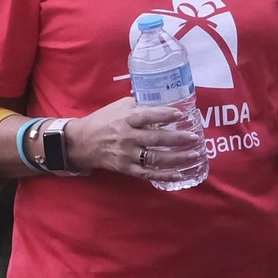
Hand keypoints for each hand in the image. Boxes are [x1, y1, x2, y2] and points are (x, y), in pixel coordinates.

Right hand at [64, 97, 203, 181]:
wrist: (82, 142)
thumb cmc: (104, 120)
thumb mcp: (119, 107)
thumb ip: (139, 106)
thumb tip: (163, 102)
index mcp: (126, 119)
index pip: (147, 116)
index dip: (164, 115)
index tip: (179, 114)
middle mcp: (127, 137)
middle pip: (155, 139)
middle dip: (177, 139)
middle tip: (194, 138)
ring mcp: (127, 155)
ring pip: (155, 158)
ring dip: (177, 158)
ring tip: (193, 154)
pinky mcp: (126, 168)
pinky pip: (147, 174)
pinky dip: (163, 175)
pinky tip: (178, 174)